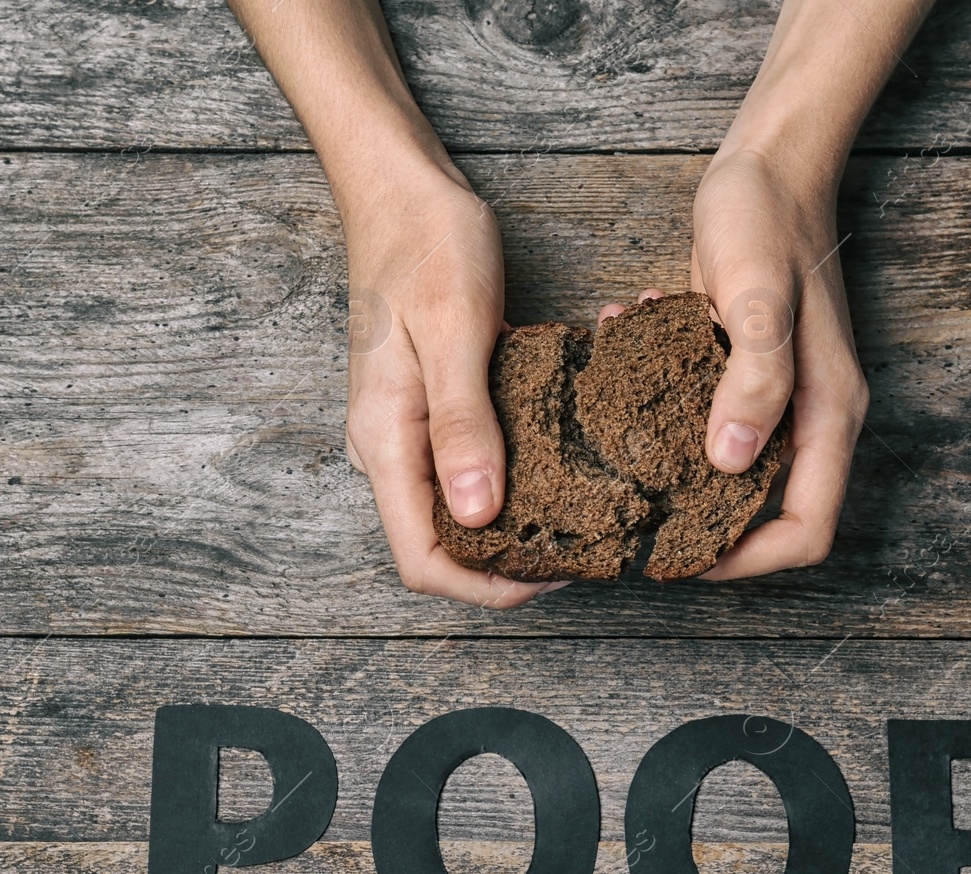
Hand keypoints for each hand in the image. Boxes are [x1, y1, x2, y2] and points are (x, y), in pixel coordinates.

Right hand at [342, 170, 560, 606]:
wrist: (401, 191)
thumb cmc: (427, 245)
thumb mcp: (455, 328)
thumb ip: (463, 422)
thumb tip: (476, 516)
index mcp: (384, 438)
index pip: (421, 560)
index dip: (487, 586)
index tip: (557, 571)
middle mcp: (388, 447)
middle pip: (438, 548)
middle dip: (507, 566)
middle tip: (586, 547)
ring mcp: (407, 431)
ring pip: (455, 514)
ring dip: (513, 527)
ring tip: (583, 515)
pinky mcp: (430, 410)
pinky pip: (466, 471)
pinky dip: (511, 483)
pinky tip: (562, 468)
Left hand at [599, 150, 867, 579]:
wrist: (769, 165)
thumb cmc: (767, 220)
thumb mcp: (755, 294)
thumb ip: (753, 376)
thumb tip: (731, 459)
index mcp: (827, 411)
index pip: (806, 528)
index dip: (750, 560)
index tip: (684, 557)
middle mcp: (809, 415)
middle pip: (768, 513)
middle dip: (704, 529)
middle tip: (634, 523)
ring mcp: (778, 396)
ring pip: (733, 472)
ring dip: (673, 469)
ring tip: (616, 454)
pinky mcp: (744, 373)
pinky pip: (707, 420)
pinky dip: (662, 412)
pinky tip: (621, 371)